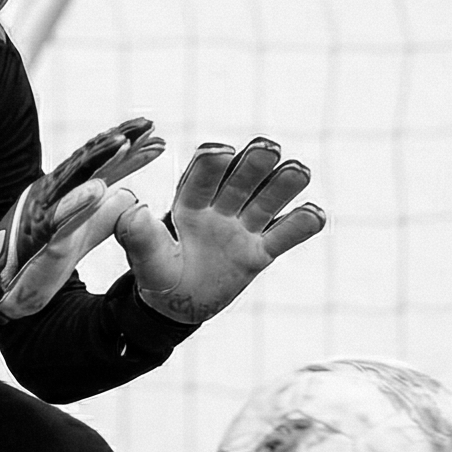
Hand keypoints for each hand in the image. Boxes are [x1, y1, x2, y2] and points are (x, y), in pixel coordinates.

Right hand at [0, 117, 164, 338]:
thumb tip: (131, 196)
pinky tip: (98, 189)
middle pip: (90, 160)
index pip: (100, 163)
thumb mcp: (84, 230)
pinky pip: (60, 216)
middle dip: (118, 140)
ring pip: (74, 179)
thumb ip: (107, 214)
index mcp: (66, 192)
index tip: (154, 132)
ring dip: (98, 159)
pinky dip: (78, 201)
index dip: (127, 147)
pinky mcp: (39, 236)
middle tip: (148, 124)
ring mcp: (45, 211)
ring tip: (124, 142)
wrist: (4, 284)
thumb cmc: (42, 254)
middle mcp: (54, 193)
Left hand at [114, 138, 323, 323]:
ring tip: (298, 170)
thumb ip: (138, 235)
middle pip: (239, 181)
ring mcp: (242, 229)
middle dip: (253, 164)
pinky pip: (283, 236)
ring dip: (283, 185)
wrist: (177, 303)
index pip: (201, 178)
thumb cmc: (157, 275)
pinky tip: (316, 214)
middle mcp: (218, 209)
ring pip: (266, 201)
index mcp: (187, 204)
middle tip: (267, 148)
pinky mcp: (259, 252)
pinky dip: (300, 225)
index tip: (219, 152)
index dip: (211, 164)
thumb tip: (135, 210)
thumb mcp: (144, 259)